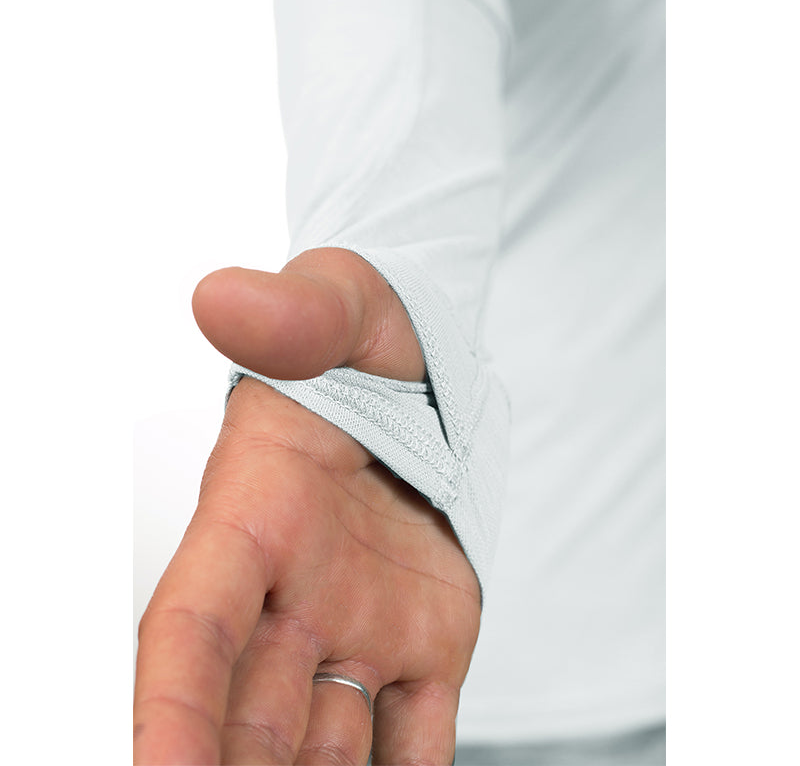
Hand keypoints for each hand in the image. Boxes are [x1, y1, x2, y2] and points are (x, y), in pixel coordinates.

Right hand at [134, 248, 480, 764]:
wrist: (421, 373)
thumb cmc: (365, 337)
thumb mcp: (340, 304)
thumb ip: (293, 313)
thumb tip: (225, 299)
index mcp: (257, 512)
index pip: (193, 627)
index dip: (170, 709)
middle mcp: (296, 589)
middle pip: (248, 720)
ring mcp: (362, 624)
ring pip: (324, 750)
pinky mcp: (427, 640)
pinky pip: (415, 736)